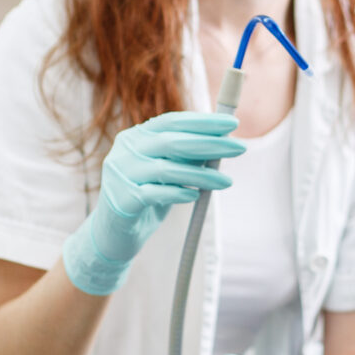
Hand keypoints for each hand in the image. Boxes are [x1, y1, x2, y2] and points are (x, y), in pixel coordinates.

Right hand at [62, 111, 242, 295]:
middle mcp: (125, 150)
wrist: (113, 233)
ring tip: (226, 181)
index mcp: (135, 136)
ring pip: (167, 169)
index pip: (172, 121)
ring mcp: (121, 174)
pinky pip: (156, 194)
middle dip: (210, 143)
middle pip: (172, 141)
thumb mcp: (166, 172)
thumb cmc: (146, 197)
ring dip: (202, 175)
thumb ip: (185, 156)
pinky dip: (179, 193)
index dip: (204, 121)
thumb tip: (222, 142)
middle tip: (240, 147)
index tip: (233, 124)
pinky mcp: (122, 200)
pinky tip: (196, 195)